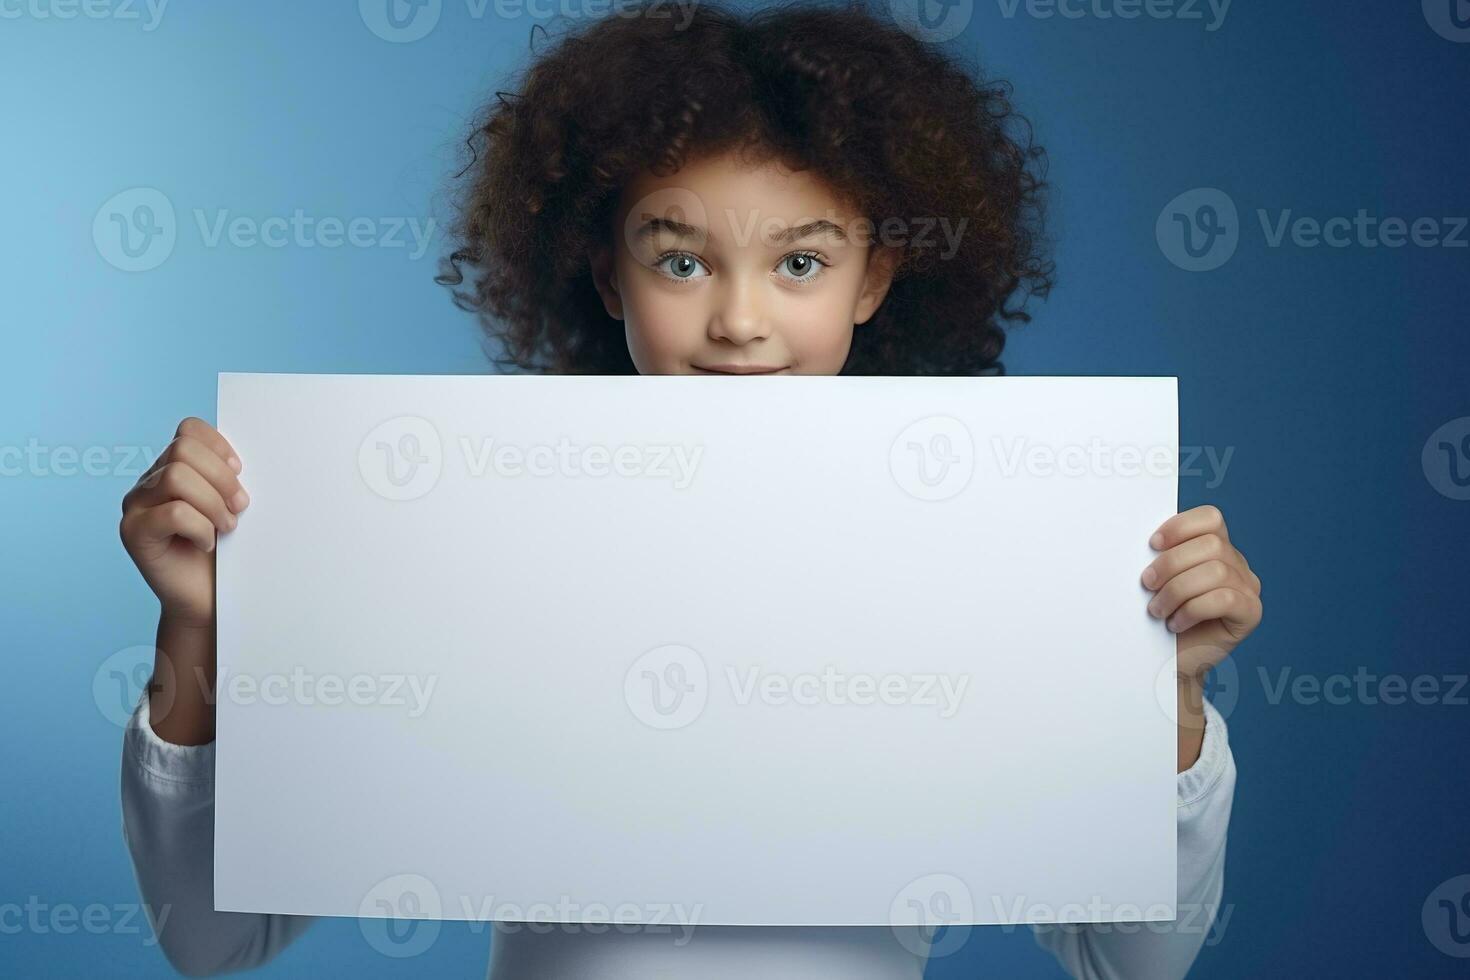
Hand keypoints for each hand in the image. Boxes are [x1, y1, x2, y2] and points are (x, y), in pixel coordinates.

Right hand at [120, 417, 248, 627]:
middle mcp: (147, 482)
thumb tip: (239, 461)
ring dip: (213, 504)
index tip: (240, 473)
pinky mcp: (133, 532)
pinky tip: (206, 544)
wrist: (208, 599)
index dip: (219, 446)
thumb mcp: (230, 505)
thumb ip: (226, 477)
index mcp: (171, 467)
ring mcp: (135, 506)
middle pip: (183, 450)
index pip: (188, 430)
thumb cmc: (225, 552)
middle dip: (222, 478)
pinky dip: (200, 527)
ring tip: (226, 528)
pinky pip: (173, 513)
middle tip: (239, 508)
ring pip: (177, 477)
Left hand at [1141, 505, 1262, 767]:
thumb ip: (1162, 557)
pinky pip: (1225, 599)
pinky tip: (1176, 623)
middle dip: (1171, 564)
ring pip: (1217, 572)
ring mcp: (1248, 589)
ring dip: (1178, 590)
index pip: (1211, 518)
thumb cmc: (1160, 618)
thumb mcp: (1158, 581)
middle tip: (1147, 585)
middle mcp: (1237, 565)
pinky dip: (1193, 609)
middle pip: (1212, 545)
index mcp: (1216, 548)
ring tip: (1158, 610)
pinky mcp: (1250, 614)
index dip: (1180, 527)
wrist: (1168, 662)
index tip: (1152, 545)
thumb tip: (1141, 542)